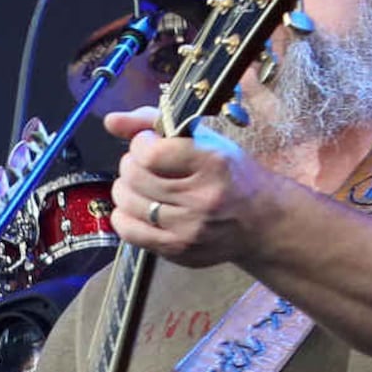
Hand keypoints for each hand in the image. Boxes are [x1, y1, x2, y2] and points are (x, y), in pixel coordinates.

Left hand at [109, 108, 277, 267]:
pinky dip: (124, 215)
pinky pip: (127, 230)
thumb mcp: (205, 140)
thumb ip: (156, 123)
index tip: (150, 143)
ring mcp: (188, 228)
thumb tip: (111, 121)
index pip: (150, 153)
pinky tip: (137, 207)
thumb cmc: (230, 174)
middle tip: (144, 164)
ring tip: (142, 185)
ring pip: (126, 202)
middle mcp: (201, 198)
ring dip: (126, 188)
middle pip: (134, 176)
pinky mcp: (176, 250)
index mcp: (213, 164)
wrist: (260, 221)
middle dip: (132, 164)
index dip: (141, 144)